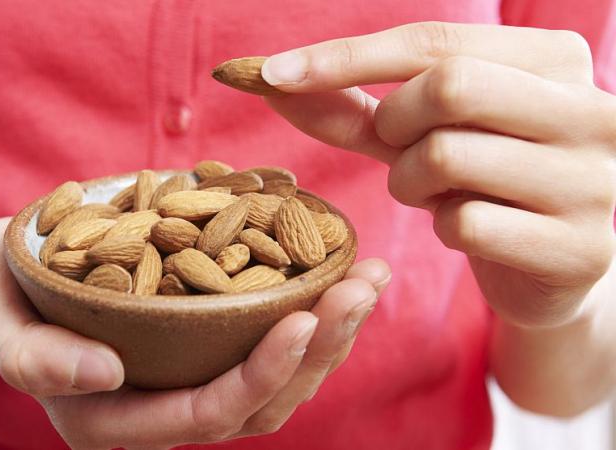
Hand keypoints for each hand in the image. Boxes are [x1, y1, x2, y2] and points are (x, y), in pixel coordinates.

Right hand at [0, 219, 389, 448]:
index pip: (204, 414)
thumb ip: (33, 356)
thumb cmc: (3, 292)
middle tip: (363, 284)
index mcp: (112, 421)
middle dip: (320, 349)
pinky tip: (338, 273)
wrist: (12, 276)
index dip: (261, 373)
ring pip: (278, 384)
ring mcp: (187, 384)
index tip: (305, 315)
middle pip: (260, 406)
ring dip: (332, 334)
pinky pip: (268, 350)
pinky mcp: (203, 352)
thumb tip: (105, 373)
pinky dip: (313, 317)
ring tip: (368, 275)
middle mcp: (160, 412)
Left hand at [261, 22, 615, 327]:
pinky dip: (443, 227)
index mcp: (557, 61)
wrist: (552, 267)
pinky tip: (466, 229)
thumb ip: (356, 107)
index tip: (273, 73)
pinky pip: (465, 224)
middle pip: (447, 86)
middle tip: (400, 149)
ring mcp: (594, 180)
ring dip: (409, 181)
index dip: (347, 56)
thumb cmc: (482, 183)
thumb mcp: (422, 134)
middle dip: (395, 124)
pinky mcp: (580, 247)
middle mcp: (591, 110)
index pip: (436, 41)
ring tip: (435, 192)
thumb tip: (273, 79)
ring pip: (447, 156)